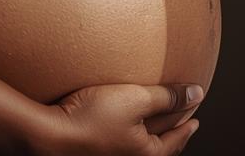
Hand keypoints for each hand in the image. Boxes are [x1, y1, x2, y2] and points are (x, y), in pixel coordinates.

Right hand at [31, 82, 202, 154]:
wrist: (48, 135)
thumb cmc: (91, 119)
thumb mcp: (135, 99)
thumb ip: (167, 97)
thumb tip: (195, 94)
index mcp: (147, 155)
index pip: (176, 139)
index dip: (187, 124)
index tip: (195, 116)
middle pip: (159, 147)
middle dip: (171, 133)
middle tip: (179, 120)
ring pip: (138, 146)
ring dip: (148, 133)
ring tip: (151, 122)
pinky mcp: (94, 152)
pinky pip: (120, 143)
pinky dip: (128, 134)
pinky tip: (120, 123)